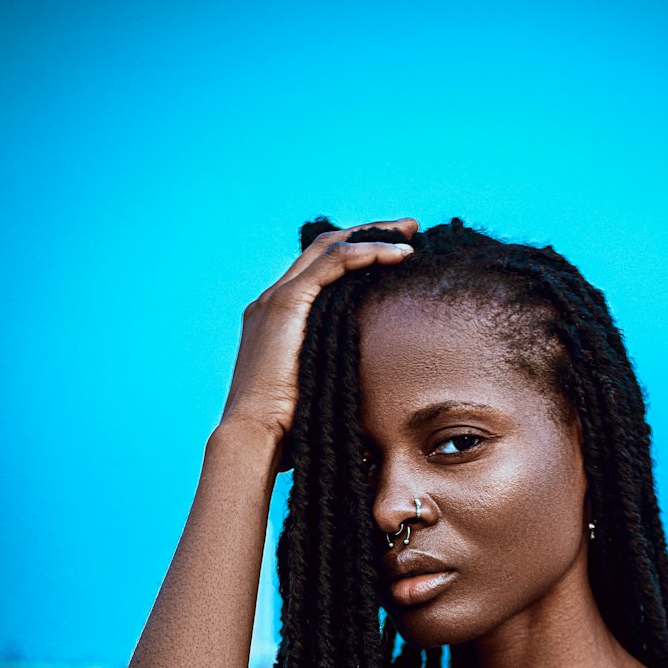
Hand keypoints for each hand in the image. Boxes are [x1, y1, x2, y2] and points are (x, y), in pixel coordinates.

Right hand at [218, 217, 417, 470]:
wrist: (256, 438)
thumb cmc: (287, 431)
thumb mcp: (318, 392)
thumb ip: (336, 375)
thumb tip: (372, 391)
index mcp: (278, 319)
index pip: (319, 272)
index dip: (357, 257)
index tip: (394, 255)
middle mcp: (272, 301)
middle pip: (324, 249)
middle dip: (369, 234)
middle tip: (408, 230)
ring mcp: (276, 299)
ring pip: (329, 248)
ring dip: (373, 237)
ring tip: (411, 234)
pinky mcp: (286, 304)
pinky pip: (332, 263)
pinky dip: (366, 253)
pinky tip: (397, 254)